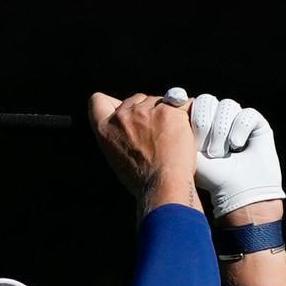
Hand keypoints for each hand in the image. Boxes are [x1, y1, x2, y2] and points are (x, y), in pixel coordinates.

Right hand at [88, 90, 197, 209]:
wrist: (163, 186)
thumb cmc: (143, 180)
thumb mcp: (117, 158)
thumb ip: (119, 136)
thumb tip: (130, 130)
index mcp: (105, 128)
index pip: (98, 101)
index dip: (112, 104)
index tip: (123, 112)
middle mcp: (124, 115)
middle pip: (137, 100)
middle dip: (147, 112)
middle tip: (158, 135)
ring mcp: (147, 110)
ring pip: (159, 101)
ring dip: (167, 114)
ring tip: (173, 139)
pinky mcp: (170, 110)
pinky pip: (182, 103)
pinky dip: (186, 114)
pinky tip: (187, 130)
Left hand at [165, 88, 285, 216]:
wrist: (237, 194)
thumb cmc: (210, 177)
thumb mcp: (186, 150)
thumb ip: (177, 124)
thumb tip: (173, 95)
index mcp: (201, 121)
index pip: (192, 103)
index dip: (194, 120)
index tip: (194, 143)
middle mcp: (219, 117)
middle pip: (207, 100)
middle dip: (204, 126)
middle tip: (209, 152)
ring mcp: (238, 118)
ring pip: (227, 105)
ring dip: (221, 131)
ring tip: (223, 154)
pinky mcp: (257, 124)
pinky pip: (246, 114)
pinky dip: (240, 131)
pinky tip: (238, 148)